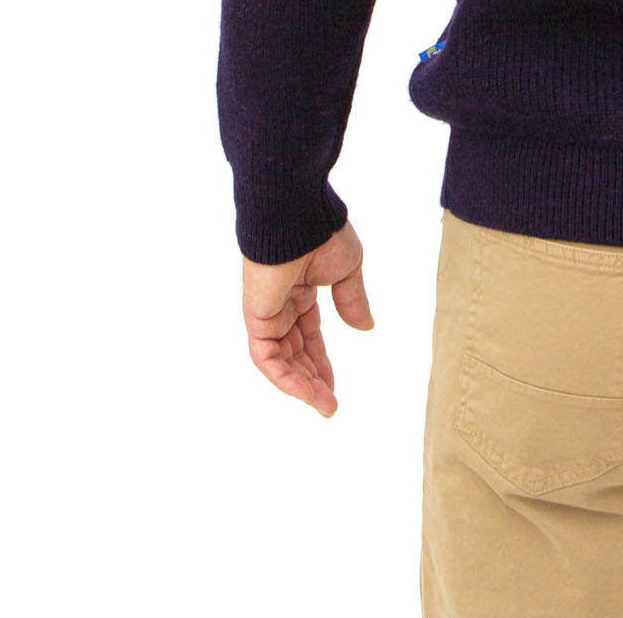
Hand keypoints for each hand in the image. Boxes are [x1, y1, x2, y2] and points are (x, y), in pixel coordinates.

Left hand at [240, 218, 373, 417]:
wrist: (297, 216)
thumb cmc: (323, 232)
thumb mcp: (347, 269)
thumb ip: (352, 300)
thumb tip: (366, 328)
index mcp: (299, 289)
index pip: (308, 334)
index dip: (320, 360)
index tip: (334, 385)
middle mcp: (280, 304)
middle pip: (294, 352)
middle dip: (312, 379)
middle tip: (330, 405)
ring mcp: (266, 312)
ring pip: (280, 361)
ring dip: (301, 386)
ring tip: (325, 406)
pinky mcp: (257, 318)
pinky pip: (267, 358)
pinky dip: (284, 378)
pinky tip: (307, 393)